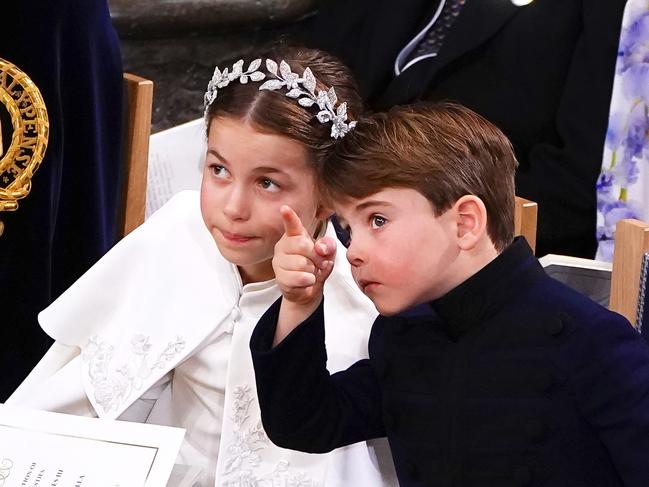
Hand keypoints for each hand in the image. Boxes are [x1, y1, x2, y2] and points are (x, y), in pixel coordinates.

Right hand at [272, 206, 335, 344]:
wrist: (308, 290)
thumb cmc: (315, 266)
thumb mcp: (327, 253)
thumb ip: (328, 246)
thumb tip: (321, 248)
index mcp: (295, 236)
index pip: (292, 225)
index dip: (289, 217)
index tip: (285, 208)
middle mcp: (283, 246)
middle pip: (302, 245)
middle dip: (316, 256)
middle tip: (319, 262)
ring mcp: (279, 262)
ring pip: (302, 263)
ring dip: (312, 270)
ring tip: (310, 272)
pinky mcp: (280, 278)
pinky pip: (299, 278)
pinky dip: (308, 280)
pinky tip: (307, 280)